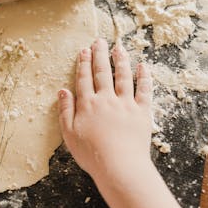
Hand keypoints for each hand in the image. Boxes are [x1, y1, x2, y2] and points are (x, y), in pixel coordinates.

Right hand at [57, 38, 152, 183]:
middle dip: (99, 56)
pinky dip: (144, 77)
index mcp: (88, 105)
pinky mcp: (142, 112)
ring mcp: (126, 104)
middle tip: (99, 41)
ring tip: (118, 48)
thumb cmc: (91, 154)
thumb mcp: (69, 134)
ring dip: (120, 60)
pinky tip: (143, 66)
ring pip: (123, 77)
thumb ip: (66, 111)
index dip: (83, 64)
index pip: (84, 79)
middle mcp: (106, 100)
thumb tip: (63, 91)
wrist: (119, 166)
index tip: (84, 51)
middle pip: (102, 73)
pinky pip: (144, 91)